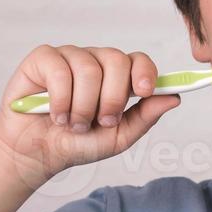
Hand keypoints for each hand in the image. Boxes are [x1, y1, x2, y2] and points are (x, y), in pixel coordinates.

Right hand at [0, 44, 180, 180]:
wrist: (36, 153)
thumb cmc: (77, 143)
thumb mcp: (117, 137)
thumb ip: (145, 117)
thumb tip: (174, 98)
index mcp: (117, 77)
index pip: (138, 60)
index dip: (145, 72)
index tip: (145, 91)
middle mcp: (95, 61)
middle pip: (117, 60)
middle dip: (112, 98)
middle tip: (101, 121)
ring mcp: (69, 57)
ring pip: (88, 68)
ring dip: (83, 106)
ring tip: (74, 124)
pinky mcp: (43, 59)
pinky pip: (60, 70)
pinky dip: (60, 100)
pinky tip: (55, 114)